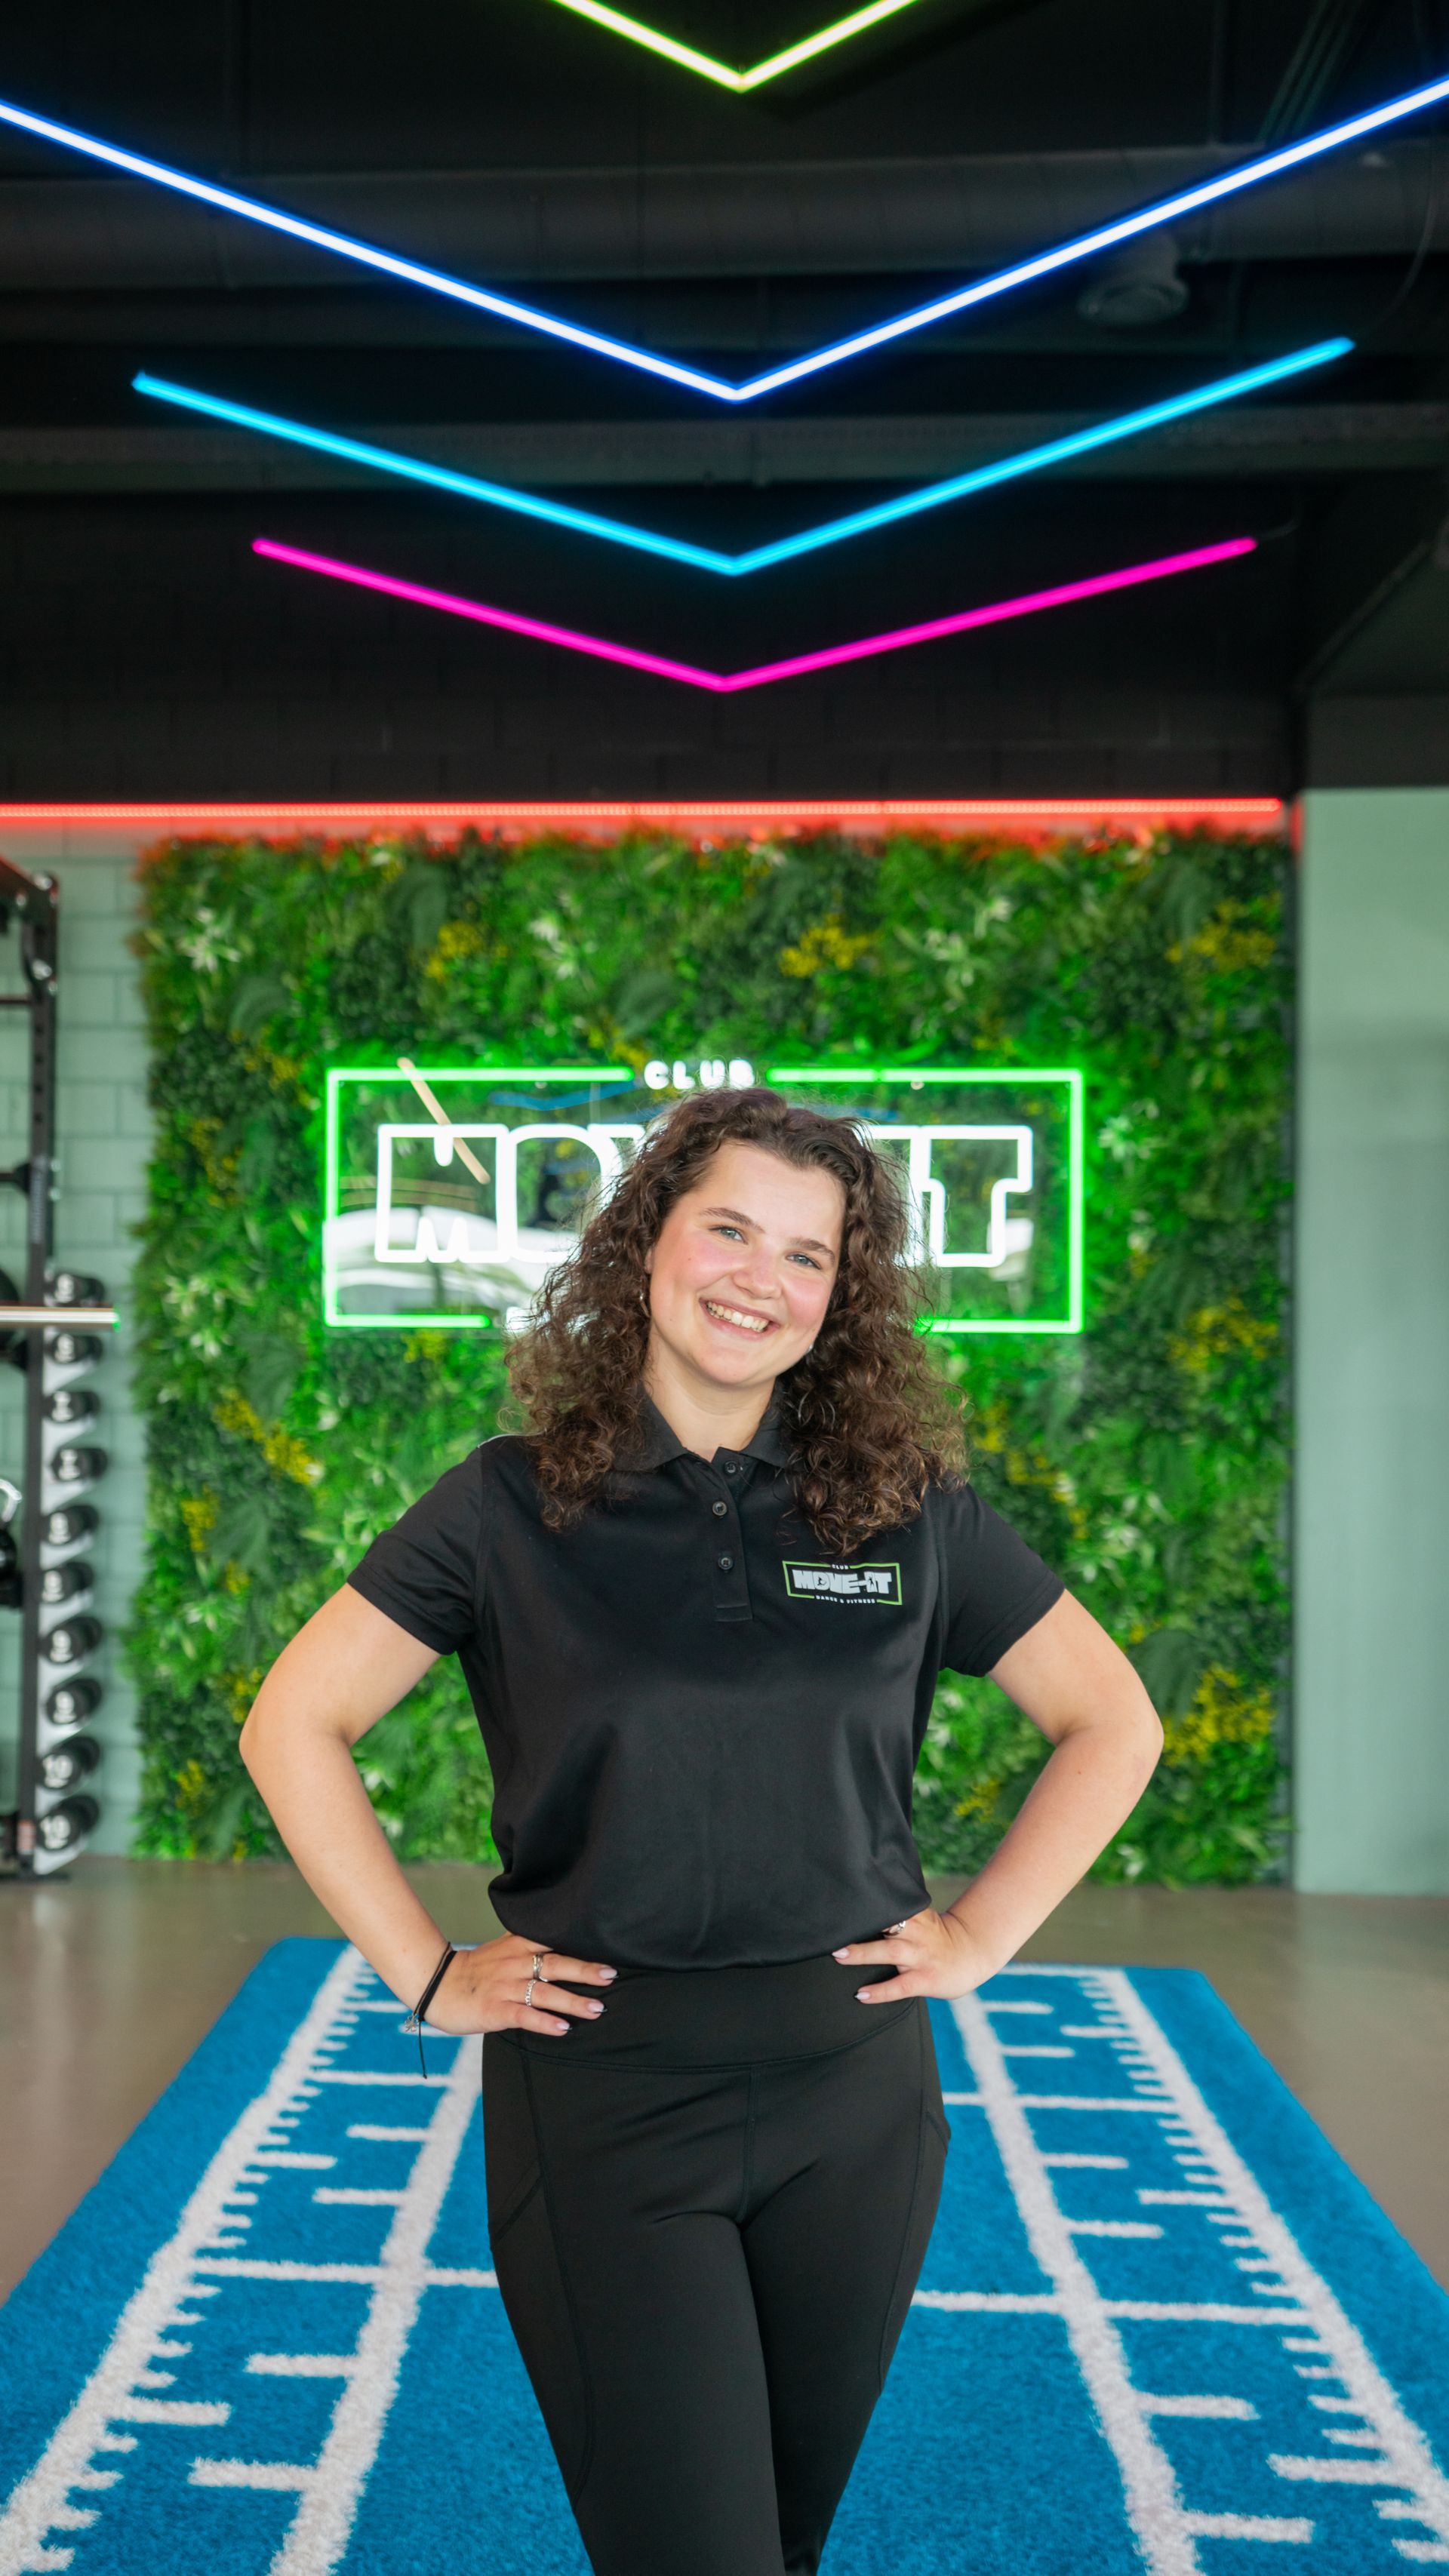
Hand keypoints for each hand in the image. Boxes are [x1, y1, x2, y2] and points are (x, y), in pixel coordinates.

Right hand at [423, 1935, 616, 2038]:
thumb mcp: (503, 1947)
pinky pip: (525, 2016)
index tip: (607, 1950)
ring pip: (545, 1992)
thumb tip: (562, 1942)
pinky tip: (563, 2029)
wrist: (438, 1985)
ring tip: (597, 2009)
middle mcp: (515, 1963)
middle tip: (610, 1975)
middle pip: (556, 1964)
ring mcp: (506, 1987)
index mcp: (518, 1945)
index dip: (581, 1945)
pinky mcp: (496, 2010)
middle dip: (585, 1971)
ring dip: (573, 2001)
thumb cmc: (476, 1969)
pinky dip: (545, 2022)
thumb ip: (530, 1944)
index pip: (554, 1940)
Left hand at [834, 1907, 1000, 2003]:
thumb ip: (897, 1912)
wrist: (972, 1953)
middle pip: (887, 1924)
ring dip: (863, 1953)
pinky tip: (861, 1995)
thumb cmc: (938, 1935)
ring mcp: (921, 1956)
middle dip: (861, 1926)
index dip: (870, 1900)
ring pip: (890, 1952)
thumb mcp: (921, 1917)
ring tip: (840, 1956)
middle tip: (834, 1929)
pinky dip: (880, 1991)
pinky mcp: (925, 1979)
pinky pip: (900, 1986)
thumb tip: (861, 1906)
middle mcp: (917, 1933)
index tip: (847, 1898)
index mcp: (916, 1915)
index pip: (891, 1904)